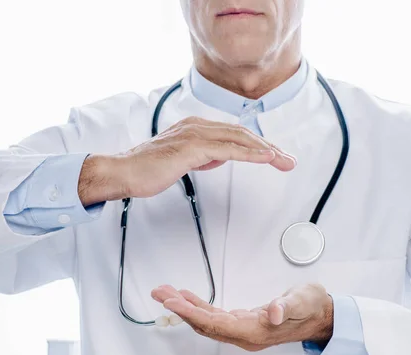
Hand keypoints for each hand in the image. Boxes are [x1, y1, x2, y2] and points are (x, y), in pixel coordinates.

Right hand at [78, 116, 296, 205]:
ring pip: (239, 139)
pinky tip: (265, 158)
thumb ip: (203, 156)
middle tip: (288, 160)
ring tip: (283, 161)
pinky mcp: (191, 148)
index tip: (275, 156)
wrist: (122, 172)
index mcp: (195, 128)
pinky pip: (228, 150)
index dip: (257, 145)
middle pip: (242, 134)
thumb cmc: (146, 169)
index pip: (234, 134)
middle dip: (268, 147)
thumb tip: (219, 157)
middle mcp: (197, 126)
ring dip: (265, 150)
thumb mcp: (182, 160)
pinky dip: (250, 154)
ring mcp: (194, 135)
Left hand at [151, 283, 332, 351]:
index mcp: (256, 332)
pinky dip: (198, 306)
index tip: (173, 302)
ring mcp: (243, 330)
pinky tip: (188, 298)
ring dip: (185, 307)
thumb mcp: (303, 302)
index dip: (191, 313)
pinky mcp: (243, 322)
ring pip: (206, 320)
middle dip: (180, 309)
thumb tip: (273, 313)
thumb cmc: (312, 307)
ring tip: (165, 293)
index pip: (216, 324)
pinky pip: (214, 316)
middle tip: (160, 293)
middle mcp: (245, 334)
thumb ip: (287, 307)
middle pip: (205, 324)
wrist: (320, 315)